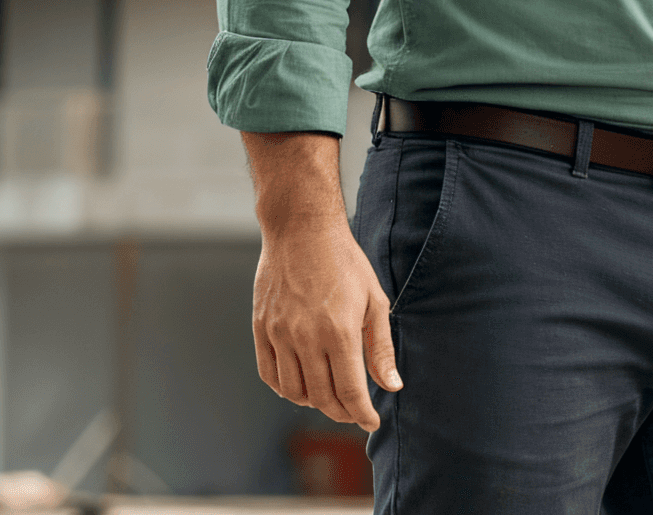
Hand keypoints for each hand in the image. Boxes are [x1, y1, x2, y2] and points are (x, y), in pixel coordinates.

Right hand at [254, 210, 398, 430]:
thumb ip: (381, 347)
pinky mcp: (261, 329)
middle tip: (354, 412)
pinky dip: (285, 389)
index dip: (362, 413)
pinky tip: (302, 386)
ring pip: (293, 391)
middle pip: (321, 397)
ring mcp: (279, 334)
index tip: (372, 422)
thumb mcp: (374, 300)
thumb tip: (391, 386)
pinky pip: (269, 374)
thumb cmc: (345, 263)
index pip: (350, 391)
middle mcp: (305, 337)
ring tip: (330, 398)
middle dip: (341, 413)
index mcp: (339, 331)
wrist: (301, 231)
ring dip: (314, 403)